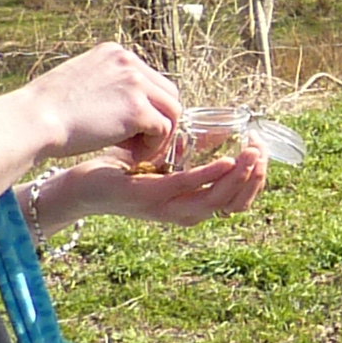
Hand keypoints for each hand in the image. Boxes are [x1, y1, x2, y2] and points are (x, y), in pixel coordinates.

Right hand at [12, 43, 180, 166]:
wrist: (32, 120)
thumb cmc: (46, 110)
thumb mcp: (79, 82)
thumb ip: (107, 85)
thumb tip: (125, 106)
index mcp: (114, 52)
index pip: (150, 80)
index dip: (147, 107)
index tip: (130, 129)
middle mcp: (128, 62)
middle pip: (168, 94)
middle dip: (159, 121)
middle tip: (138, 144)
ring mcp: (135, 83)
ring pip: (172, 112)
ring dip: (158, 136)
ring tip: (134, 152)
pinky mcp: (138, 109)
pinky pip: (163, 131)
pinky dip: (152, 148)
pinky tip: (130, 157)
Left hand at [32, 149, 265, 231]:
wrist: (79, 183)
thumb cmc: (123, 169)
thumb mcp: (168, 158)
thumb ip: (194, 148)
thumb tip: (225, 128)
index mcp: (192, 205)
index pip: (238, 202)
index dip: (257, 179)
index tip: (263, 152)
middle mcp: (184, 213)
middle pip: (234, 203)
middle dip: (255, 177)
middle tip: (262, 150)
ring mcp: (168, 208)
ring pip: (218, 199)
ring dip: (240, 176)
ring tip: (253, 153)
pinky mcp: (151, 197)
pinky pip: (189, 187)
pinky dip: (212, 174)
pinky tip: (227, 158)